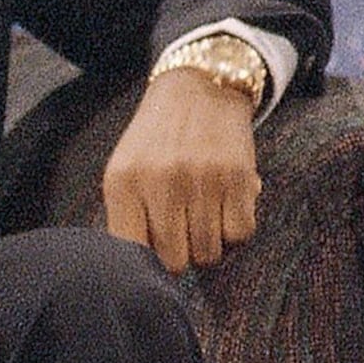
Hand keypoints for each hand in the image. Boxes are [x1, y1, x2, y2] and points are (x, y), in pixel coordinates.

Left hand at [100, 64, 263, 270]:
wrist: (200, 88)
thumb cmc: (157, 139)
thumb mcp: (125, 170)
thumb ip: (127, 218)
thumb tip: (143, 274)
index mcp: (123, 182)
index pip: (133, 255)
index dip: (146, 264)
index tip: (154, 254)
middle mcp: (160, 182)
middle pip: (175, 261)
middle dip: (180, 256)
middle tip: (183, 234)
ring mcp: (201, 180)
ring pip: (209, 253)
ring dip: (209, 244)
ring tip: (203, 217)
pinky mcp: (238, 177)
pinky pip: (240, 235)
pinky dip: (235, 231)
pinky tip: (225, 208)